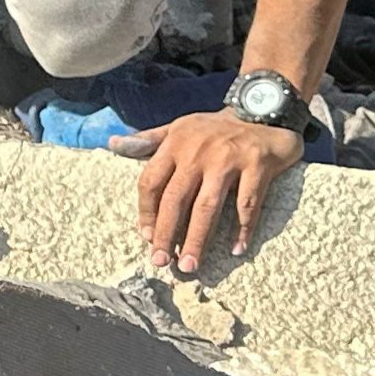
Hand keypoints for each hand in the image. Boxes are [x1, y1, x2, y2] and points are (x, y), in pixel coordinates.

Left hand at [114, 110, 305, 275]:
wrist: (261, 110)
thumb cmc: (213, 128)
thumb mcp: (178, 128)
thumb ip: (147, 140)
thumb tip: (113, 144)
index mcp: (175, 144)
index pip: (151, 181)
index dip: (147, 212)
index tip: (147, 238)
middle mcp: (198, 152)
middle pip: (176, 199)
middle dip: (166, 233)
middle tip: (161, 261)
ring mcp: (228, 160)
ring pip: (207, 206)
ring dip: (198, 239)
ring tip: (191, 265)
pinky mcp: (257, 166)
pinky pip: (247, 205)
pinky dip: (242, 229)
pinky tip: (235, 249)